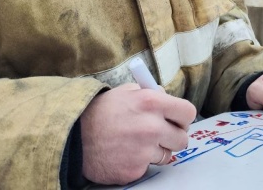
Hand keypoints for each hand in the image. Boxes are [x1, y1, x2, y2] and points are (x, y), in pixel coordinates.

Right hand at [80, 84, 195, 184]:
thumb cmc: (100, 112)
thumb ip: (152, 94)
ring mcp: (144, 151)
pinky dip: (140, 162)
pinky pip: (148, 167)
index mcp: (152, 103)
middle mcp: (152, 127)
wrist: (74, 137)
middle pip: (182, 138)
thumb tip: (169, 100)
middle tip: (161, 134)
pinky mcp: (135, 170)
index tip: (177, 120)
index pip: (188, 112)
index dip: (183, 118)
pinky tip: (126, 153)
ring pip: (167, 155)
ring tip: (138, 143)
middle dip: (173, 136)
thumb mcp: (127, 92)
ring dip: (157, 151)